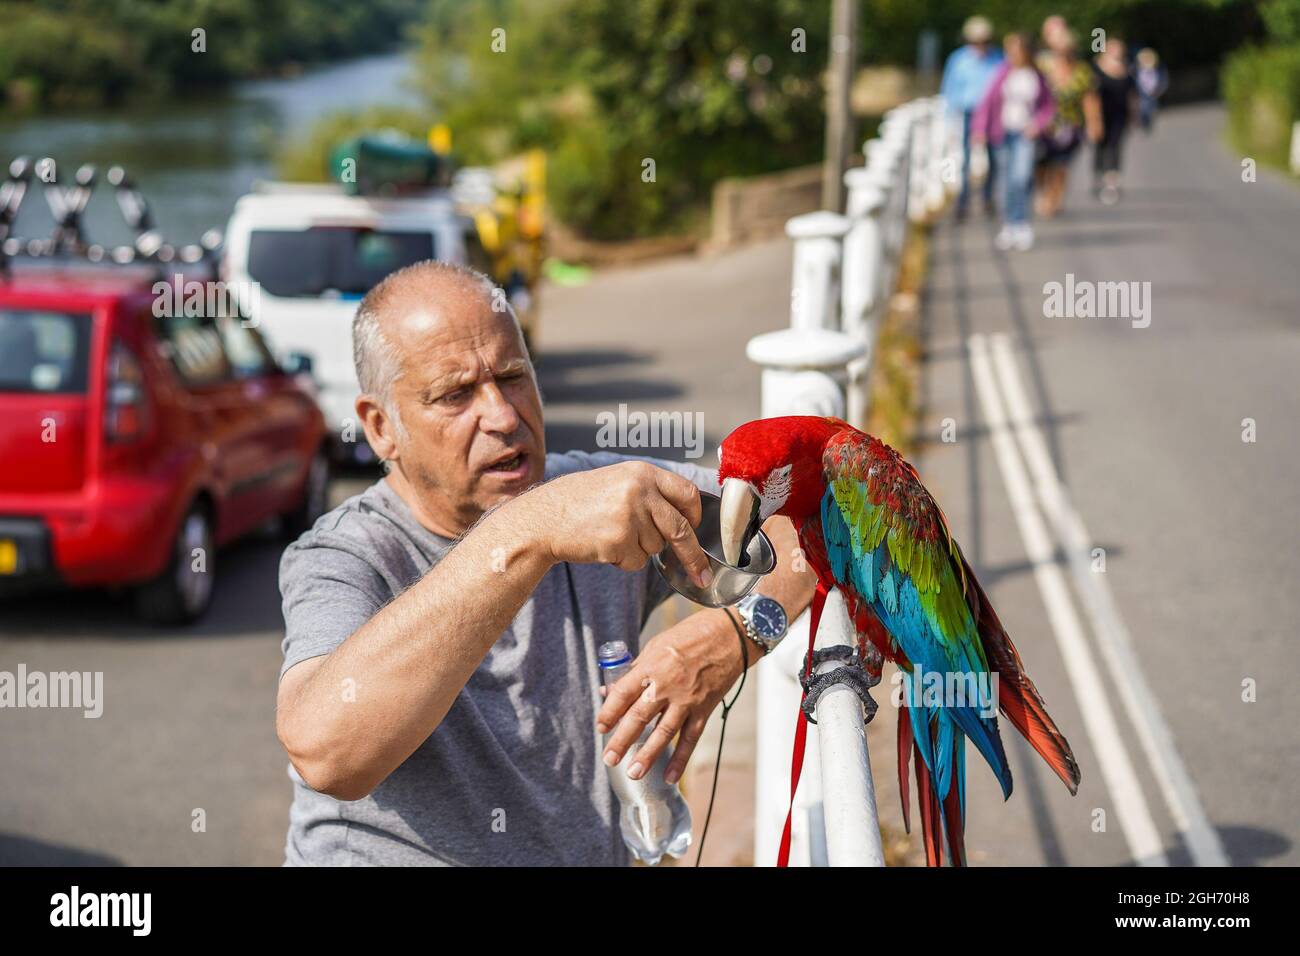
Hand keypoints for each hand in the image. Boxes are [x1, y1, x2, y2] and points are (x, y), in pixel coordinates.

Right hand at [519, 461, 711, 586]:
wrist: (544, 518)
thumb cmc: (581, 502)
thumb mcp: (618, 482)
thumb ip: (651, 494)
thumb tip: (686, 520)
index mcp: (642, 473)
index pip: (687, 492)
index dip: (695, 514)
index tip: (696, 529)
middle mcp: (639, 491)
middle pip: (680, 529)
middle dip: (693, 556)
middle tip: (702, 575)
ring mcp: (629, 516)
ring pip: (655, 548)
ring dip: (638, 550)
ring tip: (610, 534)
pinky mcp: (618, 540)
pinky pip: (636, 562)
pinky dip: (623, 561)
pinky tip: (602, 545)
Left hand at [596, 610, 744, 784]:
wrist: (730, 635)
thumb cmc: (690, 635)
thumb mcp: (656, 645)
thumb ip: (636, 670)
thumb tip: (612, 689)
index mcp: (651, 666)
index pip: (623, 693)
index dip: (609, 712)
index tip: (600, 727)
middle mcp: (667, 685)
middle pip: (639, 717)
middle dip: (621, 740)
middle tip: (609, 758)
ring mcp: (687, 699)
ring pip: (664, 732)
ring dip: (647, 755)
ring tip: (633, 773)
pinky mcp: (704, 709)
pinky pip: (690, 738)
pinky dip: (681, 759)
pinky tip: (670, 776)